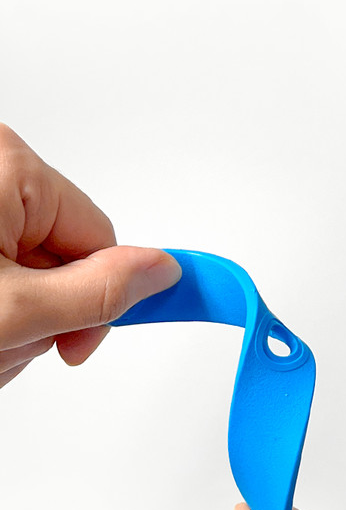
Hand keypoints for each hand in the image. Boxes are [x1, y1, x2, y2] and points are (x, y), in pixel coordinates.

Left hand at [0, 124, 180, 385]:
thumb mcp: (13, 307)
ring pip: (33, 266)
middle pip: (67, 253)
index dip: (94, 298)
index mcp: (8, 166)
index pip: (100, 237)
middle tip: (5, 339)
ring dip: (17, 316)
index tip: (74, 343)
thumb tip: (165, 270)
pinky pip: (4, 262)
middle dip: (46, 311)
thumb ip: (98, 291)